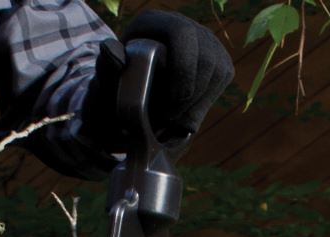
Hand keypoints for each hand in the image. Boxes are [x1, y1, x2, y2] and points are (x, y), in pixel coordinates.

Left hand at [82, 13, 234, 153]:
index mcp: (155, 22)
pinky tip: (185, 115)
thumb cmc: (116, 90)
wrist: (129, 101)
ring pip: (218, 69)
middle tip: (170, 120)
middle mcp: (184, 24)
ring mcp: (203, 40)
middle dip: (191, 96)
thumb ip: (107, 67)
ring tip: (174, 120)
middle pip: (206, 56)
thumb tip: (110, 51)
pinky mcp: (215, 58)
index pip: (182, 35)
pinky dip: (205, 103)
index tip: (169, 105)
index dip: (182, 72)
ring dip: (198, 103)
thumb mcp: (106, 81)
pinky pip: (223, 77)